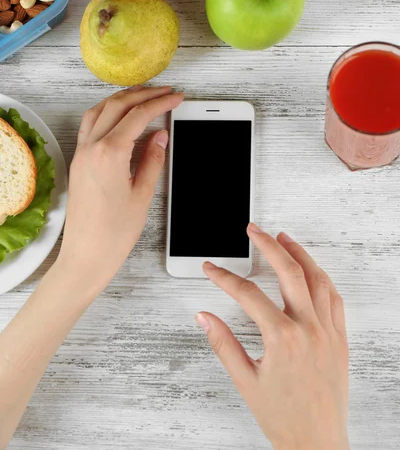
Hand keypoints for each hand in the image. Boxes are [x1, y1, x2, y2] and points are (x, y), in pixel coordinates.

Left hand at [57, 86, 183, 297]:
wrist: (86, 255)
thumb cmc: (114, 232)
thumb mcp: (143, 195)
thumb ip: (153, 160)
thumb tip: (161, 136)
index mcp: (110, 154)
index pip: (138, 116)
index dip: (160, 103)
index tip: (176, 98)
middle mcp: (91, 148)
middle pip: (118, 106)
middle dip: (144, 94)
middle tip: (166, 92)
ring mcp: (81, 153)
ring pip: (100, 110)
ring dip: (122, 98)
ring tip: (143, 96)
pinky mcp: (78, 161)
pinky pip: (89, 124)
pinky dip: (106, 111)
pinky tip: (119, 115)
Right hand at [196, 225, 348, 449]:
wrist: (317, 443)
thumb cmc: (284, 416)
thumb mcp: (245, 381)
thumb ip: (223, 343)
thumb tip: (204, 316)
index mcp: (282, 338)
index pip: (247, 294)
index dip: (223, 277)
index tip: (211, 268)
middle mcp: (309, 329)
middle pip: (288, 272)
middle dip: (268, 245)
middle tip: (253, 230)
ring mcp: (328, 331)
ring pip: (316, 279)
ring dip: (299, 254)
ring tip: (283, 238)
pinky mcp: (340, 338)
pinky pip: (334, 299)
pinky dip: (321, 278)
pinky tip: (311, 271)